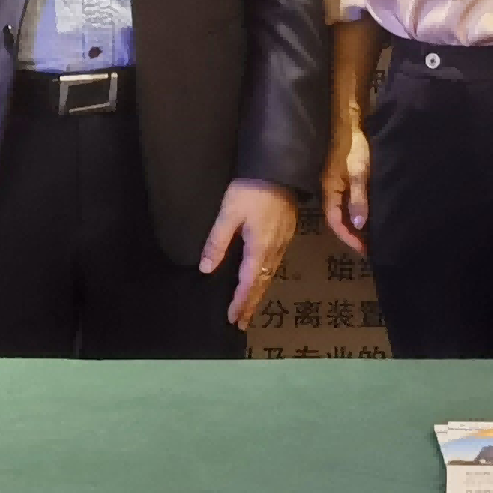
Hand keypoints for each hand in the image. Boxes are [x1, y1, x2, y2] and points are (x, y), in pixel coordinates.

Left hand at [199, 177, 298, 330]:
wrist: (280, 169)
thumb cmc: (252, 190)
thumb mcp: (229, 213)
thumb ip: (217, 241)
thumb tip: (207, 268)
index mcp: (259, 248)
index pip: (248, 283)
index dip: (240, 301)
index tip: (232, 318)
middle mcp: (274, 250)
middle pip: (262, 284)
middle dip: (251, 304)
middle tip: (242, 323)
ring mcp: (282, 242)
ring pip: (270, 275)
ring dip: (259, 293)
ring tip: (250, 307)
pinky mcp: (286, 234)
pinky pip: (275, 265)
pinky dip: (266, 278)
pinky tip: (261, 278)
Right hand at [320, 119, 371, 255]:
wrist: (353, 124)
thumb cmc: (355, 147)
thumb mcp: (358, 172)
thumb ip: (358, 198)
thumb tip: (358, 224)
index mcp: (330, 191)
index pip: (335, 222)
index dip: (349, 237)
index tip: (364, 250)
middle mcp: (333, 192)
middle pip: (340, 220)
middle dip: (354, 236)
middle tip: (371, 248)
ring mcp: (340, 186)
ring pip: (347, 212)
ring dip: (359, 226)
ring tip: (374, 237)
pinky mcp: (349, 181)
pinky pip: (353, 203)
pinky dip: (362, 213)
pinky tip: (373, 218)